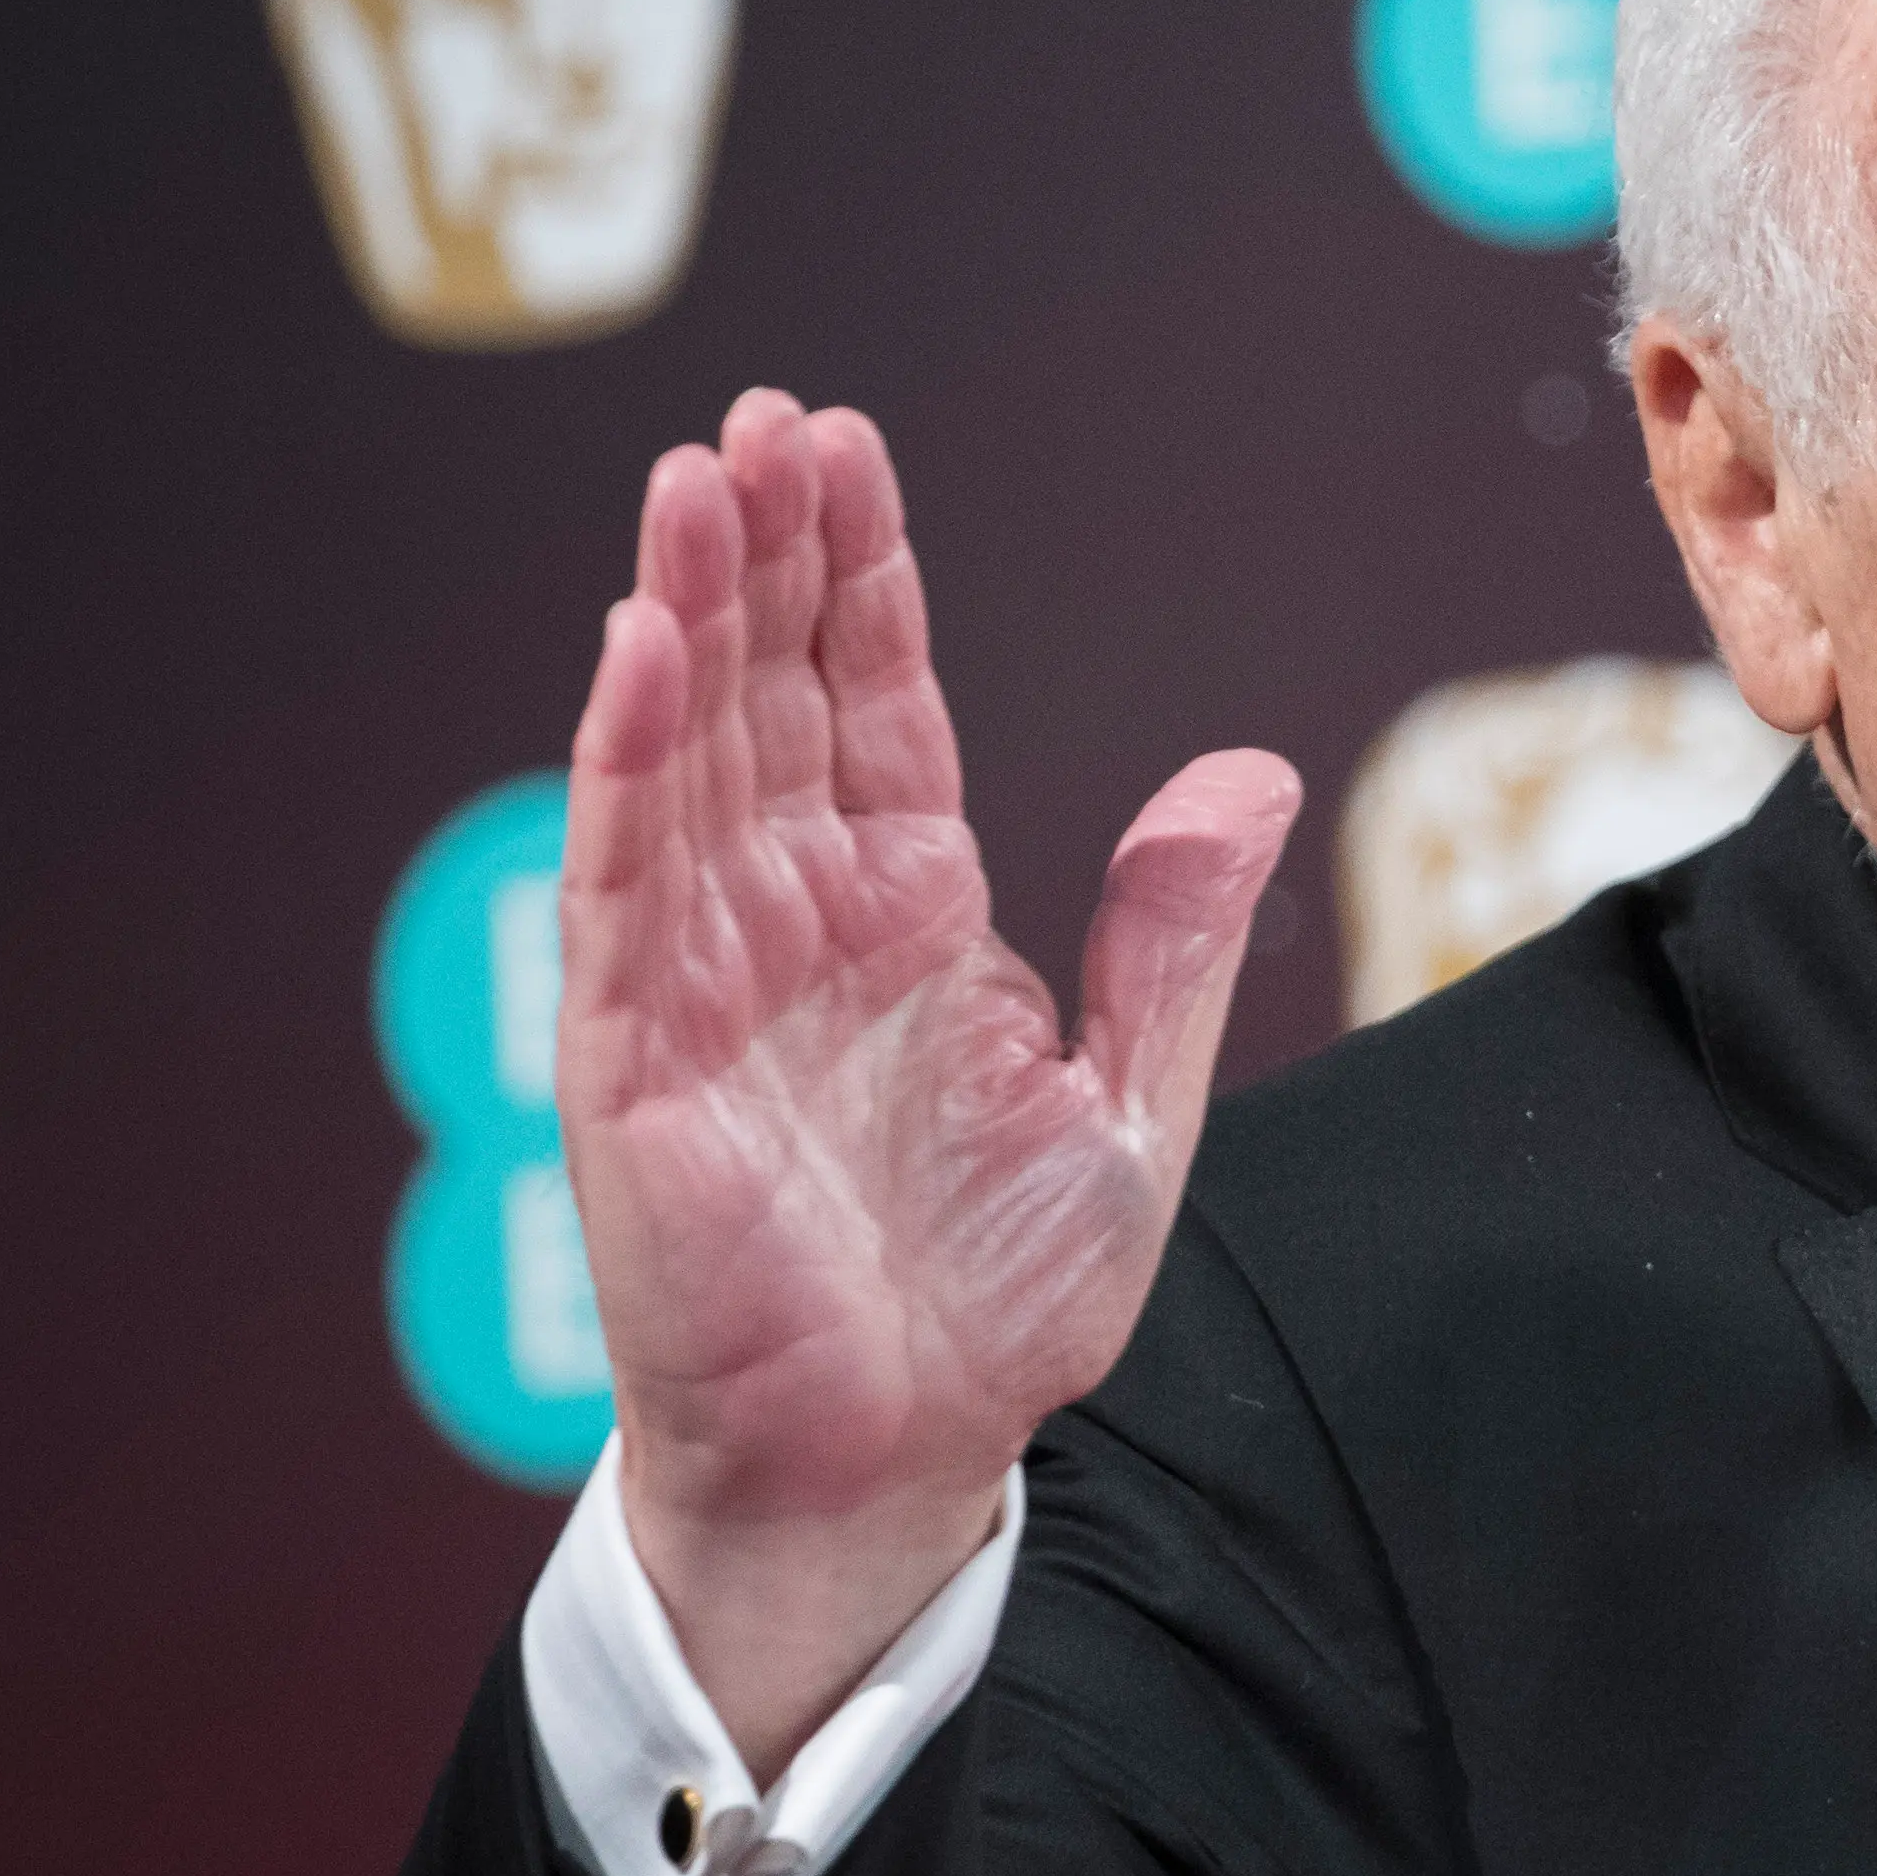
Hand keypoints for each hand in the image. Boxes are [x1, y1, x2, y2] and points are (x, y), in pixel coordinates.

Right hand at [558, 390, 1299, 1779]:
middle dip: (764, 555)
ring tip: (692, 482)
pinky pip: (627, 885)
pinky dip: (629, 764)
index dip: (859, 581)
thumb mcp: (1132, 1108)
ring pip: (689, 759)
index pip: (878, 707)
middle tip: (760, 417)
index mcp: (916, 918)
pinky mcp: (635, 1055)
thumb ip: (1171, 939)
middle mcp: (800, 922)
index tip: (843, 451)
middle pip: (773, 698)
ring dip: (686, 617)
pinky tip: (640, 650)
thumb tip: (1249, 773)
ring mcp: (707, 977)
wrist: (903, 1458)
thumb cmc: (996, 1303)